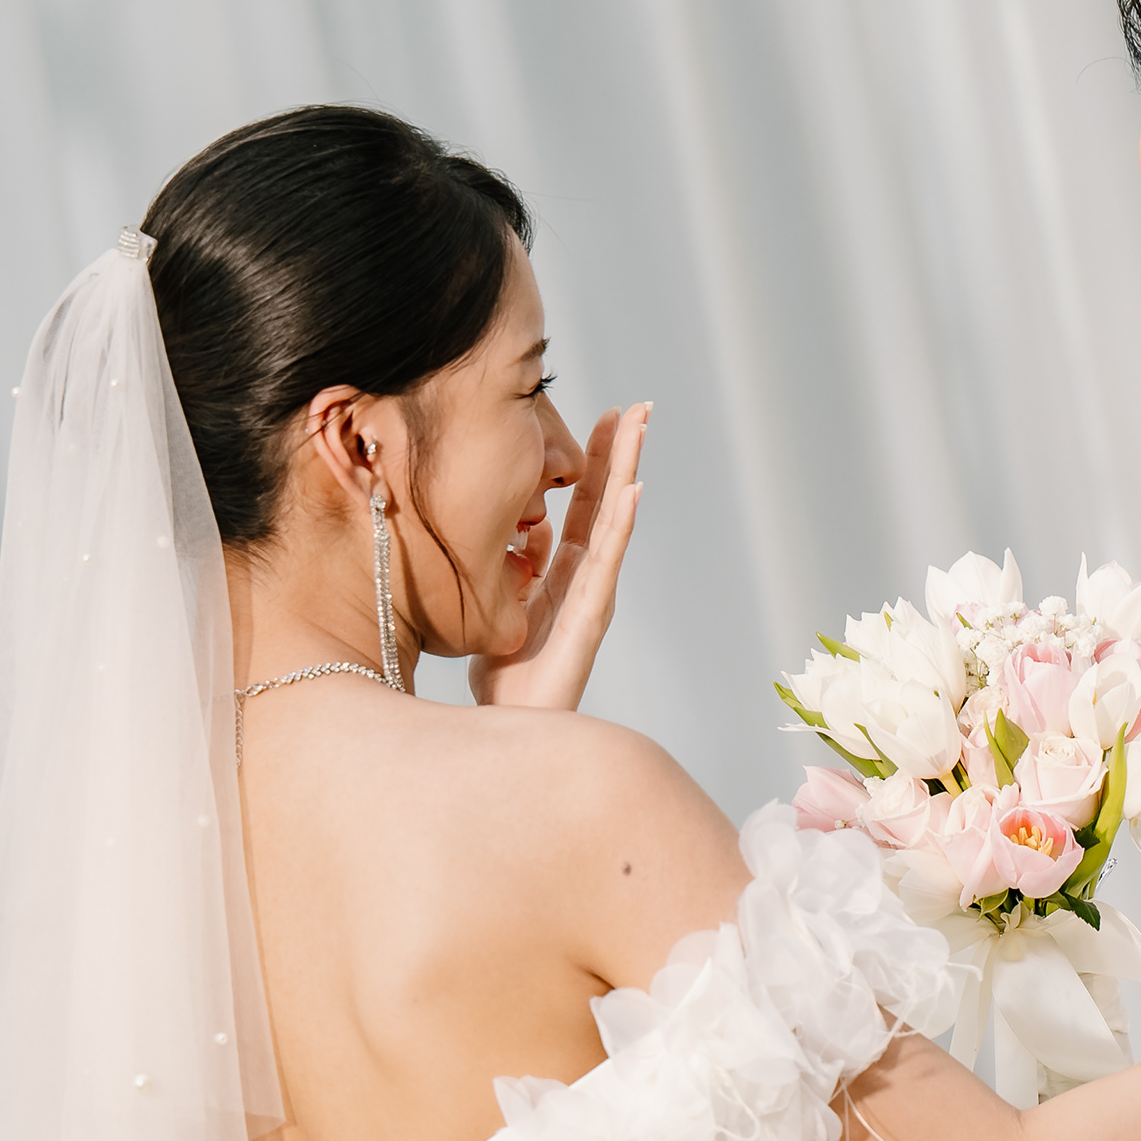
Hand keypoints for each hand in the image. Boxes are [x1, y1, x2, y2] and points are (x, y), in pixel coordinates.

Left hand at [473, 403, 648, 709]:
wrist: (510, 734)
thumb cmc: (505, 684)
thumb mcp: (500, 611)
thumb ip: (510, 572)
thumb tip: (513, 535)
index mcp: (562, 575)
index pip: (583, 507)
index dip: (593, 463)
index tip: (604, 417)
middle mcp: (585, 581)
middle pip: (607, 505)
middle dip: (621, 454)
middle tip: (639, 406)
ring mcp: (593, 598)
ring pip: (614, 523)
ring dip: (627, 473)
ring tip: (640, 432)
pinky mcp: (589, 620)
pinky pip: (606, 563)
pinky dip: (620, 525)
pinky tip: (631, 490)